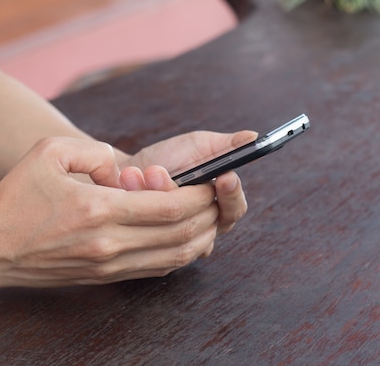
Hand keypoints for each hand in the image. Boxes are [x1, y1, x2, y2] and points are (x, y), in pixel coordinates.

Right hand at [0, 137, 223, 291]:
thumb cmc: (15, 196)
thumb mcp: (51, 151)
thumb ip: (95, 150)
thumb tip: (123, 168)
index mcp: (100, 209)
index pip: (169, 207)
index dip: (198, 195)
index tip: (210, 183)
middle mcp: (110, 243)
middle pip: (180, 235)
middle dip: (207, 215)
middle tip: (218, 198)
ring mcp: (108, 265)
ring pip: (173, 258)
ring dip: (200, 238)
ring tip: (210, 219)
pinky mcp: (104, 278)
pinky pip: (155, 271)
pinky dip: (179, 256)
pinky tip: (186, 240)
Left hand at [120, 130, 257, 234]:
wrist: (126, 170)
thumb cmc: (168, 158)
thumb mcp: (198, 146)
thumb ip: (226, 145)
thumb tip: (253, 137)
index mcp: (219, 202)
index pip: (234, 208)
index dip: (232, 195)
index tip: (225, 176)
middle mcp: (202, 223)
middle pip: (204, 221)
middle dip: (178, 192)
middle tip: (158, 172)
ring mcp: (178, 235)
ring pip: (176, 224)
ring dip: (156, 193)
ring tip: (141, 172)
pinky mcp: (154, 241)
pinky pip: (151, 229)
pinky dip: (138, 202)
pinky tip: (129, 183)